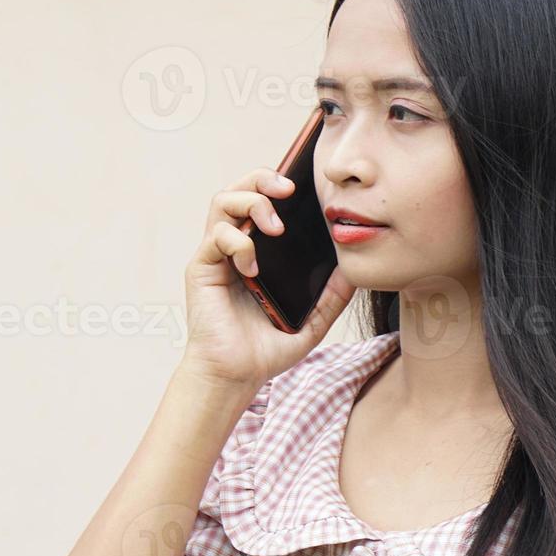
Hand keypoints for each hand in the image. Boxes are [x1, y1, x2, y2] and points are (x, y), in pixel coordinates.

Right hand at [180, 167, 355, 389]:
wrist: (235, 377)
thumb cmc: (265, 351)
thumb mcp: (311, 323)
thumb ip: (331, 298)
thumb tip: (354, 272)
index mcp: (257, 252)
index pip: (261, 200)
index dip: (277, 184)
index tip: (303, 189)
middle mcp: (233, 247)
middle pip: (238, 189)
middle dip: (262, 178)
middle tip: (288, 191)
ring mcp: (215, 256)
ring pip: (222, 202)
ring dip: (251, 203)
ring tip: (274, 227)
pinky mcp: (201, 269)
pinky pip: (216, 237)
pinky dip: (239, 243)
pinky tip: (253, 269)